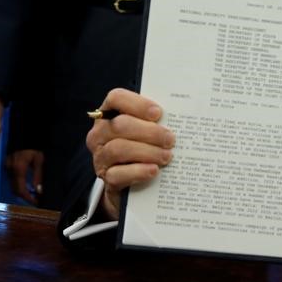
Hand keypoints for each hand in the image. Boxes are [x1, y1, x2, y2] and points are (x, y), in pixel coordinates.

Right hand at [6, 150, 43, 204]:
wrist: (24, 136)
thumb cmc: (34, 147)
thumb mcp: (39, 160)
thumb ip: (38, 176)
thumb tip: (38, 191)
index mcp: (18, 168)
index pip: (20, 189)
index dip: (28, 198)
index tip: (36, 203)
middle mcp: (10, 170)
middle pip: (15, 189)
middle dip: (25, 197)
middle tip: (36, 201)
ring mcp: (7, 168)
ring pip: (12, 185)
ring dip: (22, 192)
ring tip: (33, 195)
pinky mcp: (6, 167)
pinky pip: (12, 180)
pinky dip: (19, 185)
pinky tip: (27, 187)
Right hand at [87, 88, 173, 219]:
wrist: (130, 183)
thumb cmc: (142, 147)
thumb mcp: (146, 130)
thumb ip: (156, 120)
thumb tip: (180, 116)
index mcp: (110, 114)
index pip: (116, 98)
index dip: (137, 104)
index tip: (158, 113)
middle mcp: (100, 133)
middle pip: (120, 125)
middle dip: (150, 132)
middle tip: (171, 140)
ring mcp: (100, 157)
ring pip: (118, 149)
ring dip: (147, 152)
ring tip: (167, 156)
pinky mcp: (106, 178)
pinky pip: (118, 174)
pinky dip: (138, 171)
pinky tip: (154, 170)